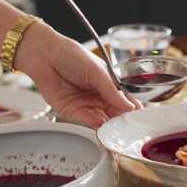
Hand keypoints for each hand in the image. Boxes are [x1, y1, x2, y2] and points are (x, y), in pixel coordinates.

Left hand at [17, 22, 140, 127]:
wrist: (45, 55)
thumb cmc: (71, 55)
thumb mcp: (98, 71)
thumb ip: (112, 91)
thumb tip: (129, 107)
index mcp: (109, 86)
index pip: (126, 102)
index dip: (134, 111)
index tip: (141, 120)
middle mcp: (99, 97)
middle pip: (116, 115)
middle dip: (123, 123)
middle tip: (131, 129)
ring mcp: (87, 105)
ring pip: (103, 121)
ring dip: (110, 127)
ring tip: (118, 130)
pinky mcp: (73, 111)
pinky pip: (87, 121)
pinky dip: (96, 125)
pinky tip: (103, 125)